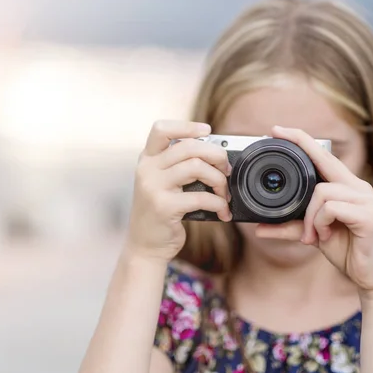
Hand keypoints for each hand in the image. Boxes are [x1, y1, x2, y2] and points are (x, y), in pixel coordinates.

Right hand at [125, 120, 231, 264]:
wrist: (145, 246)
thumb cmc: (161, 214)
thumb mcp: (163, 184)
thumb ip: (179, 167)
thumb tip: (216, 155)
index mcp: (147, 159)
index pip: (161, 129)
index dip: (187, 126)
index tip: (208, 131)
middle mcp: (147, 169)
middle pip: (189, 147)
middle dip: (216, 156)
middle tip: (227, 170)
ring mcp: (153, 187)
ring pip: (196, 167)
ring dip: (219, 181)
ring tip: (224, 194)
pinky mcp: (163, 207)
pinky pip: (201, 197)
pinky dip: (218, 204)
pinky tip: (222, 212)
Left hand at [256, 126, 372, 297]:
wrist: (372, 278)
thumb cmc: (348, 252)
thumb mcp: (314, 235)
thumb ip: (290, 227)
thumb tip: (259, 228)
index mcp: (348, 188)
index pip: (325, 157)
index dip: (303, 140)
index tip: (278, 130)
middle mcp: (359, 188)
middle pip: (324, 163)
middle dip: (300, 146)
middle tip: (275, 133)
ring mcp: (367, 199)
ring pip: (321, 192)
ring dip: (310, 217)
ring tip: (313, 236)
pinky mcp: (369, 215)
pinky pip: (331, 208)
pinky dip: (320, 223)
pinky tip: (325, 237)